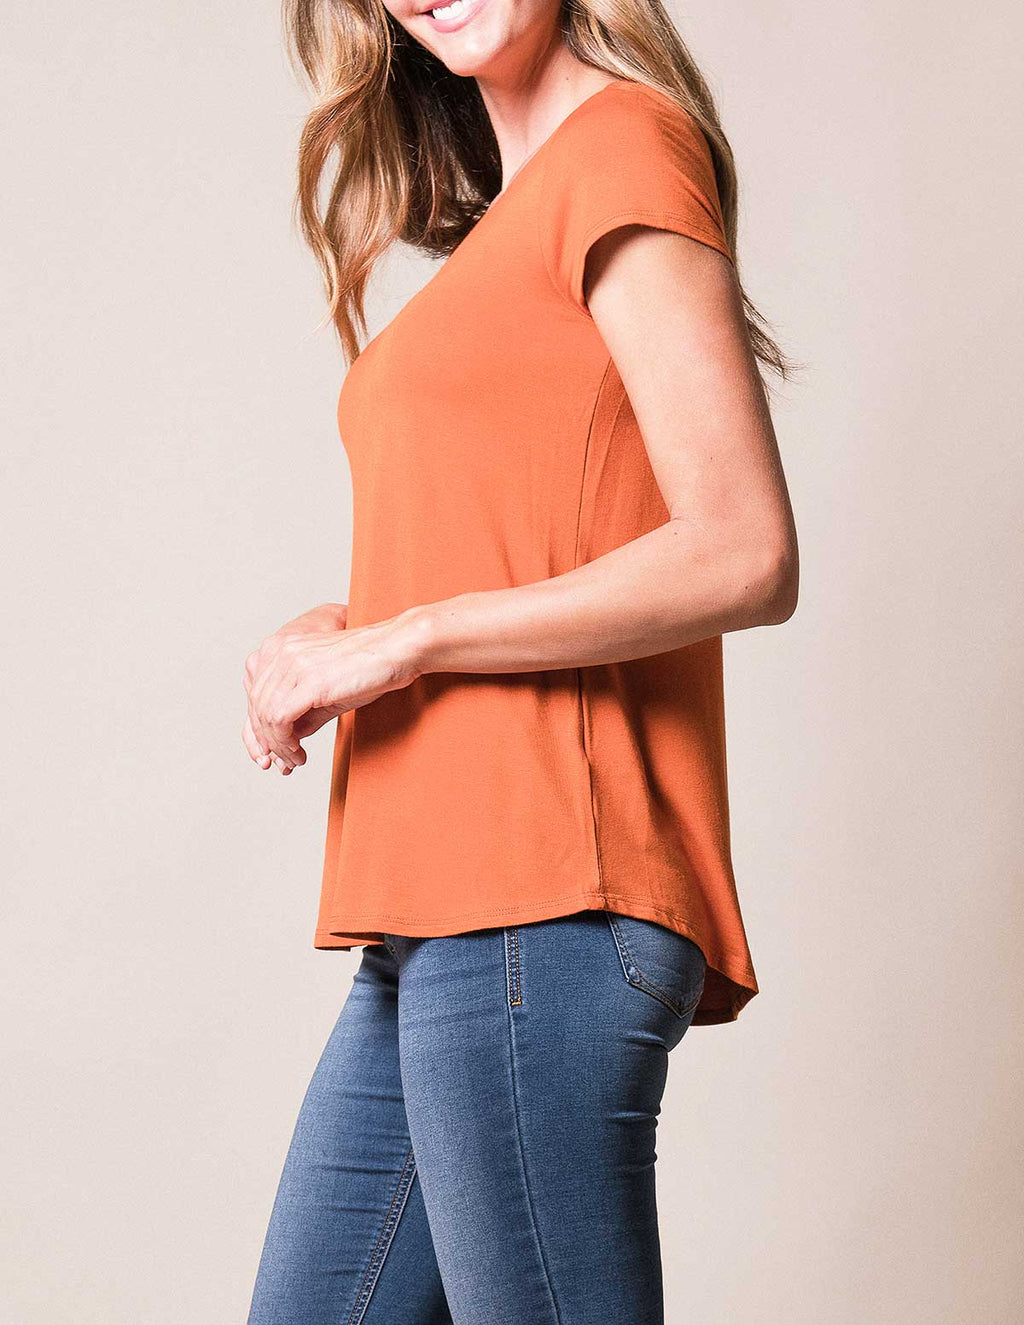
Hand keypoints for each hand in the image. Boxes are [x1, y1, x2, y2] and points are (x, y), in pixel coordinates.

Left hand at [242, 606, 430, 773]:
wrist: (397, 650)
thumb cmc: (369, 667)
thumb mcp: (327, 691)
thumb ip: (303, 711)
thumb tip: (288, 737)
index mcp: (281, 647)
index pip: (254, 692)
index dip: (259, 726)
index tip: (274, 749)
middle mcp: (280, 651)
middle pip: (256, 706)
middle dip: (267, 741)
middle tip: (285, 762)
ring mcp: (292, 664)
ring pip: (265, 716)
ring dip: (278, 746)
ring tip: (294, 761)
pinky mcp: (308, 682)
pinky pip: (279, 720)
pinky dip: (284, 743)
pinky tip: (298, 753)